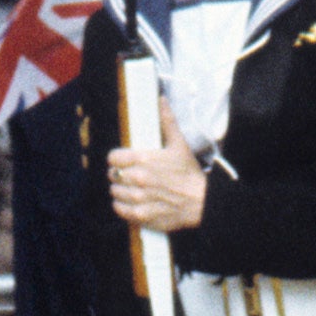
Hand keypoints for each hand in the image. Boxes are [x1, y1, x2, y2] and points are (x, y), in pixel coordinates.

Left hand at [104, 91, 207, 232]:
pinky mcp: (141, 215)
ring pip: (115, 192)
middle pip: (113, 175)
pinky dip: (122, 206)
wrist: (202, 202)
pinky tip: (131, 202)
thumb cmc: (190, 174)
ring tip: (131, 189)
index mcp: (144, 159)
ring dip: (120, 190)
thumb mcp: (179, 145)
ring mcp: (139, 198)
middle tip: (129, 176)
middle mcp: (138, 178)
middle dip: (120, 175)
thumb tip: (162, 100)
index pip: (113, 158)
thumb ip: (167, 122)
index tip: (122, 162)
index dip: (117, 159)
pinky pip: (120, 209)